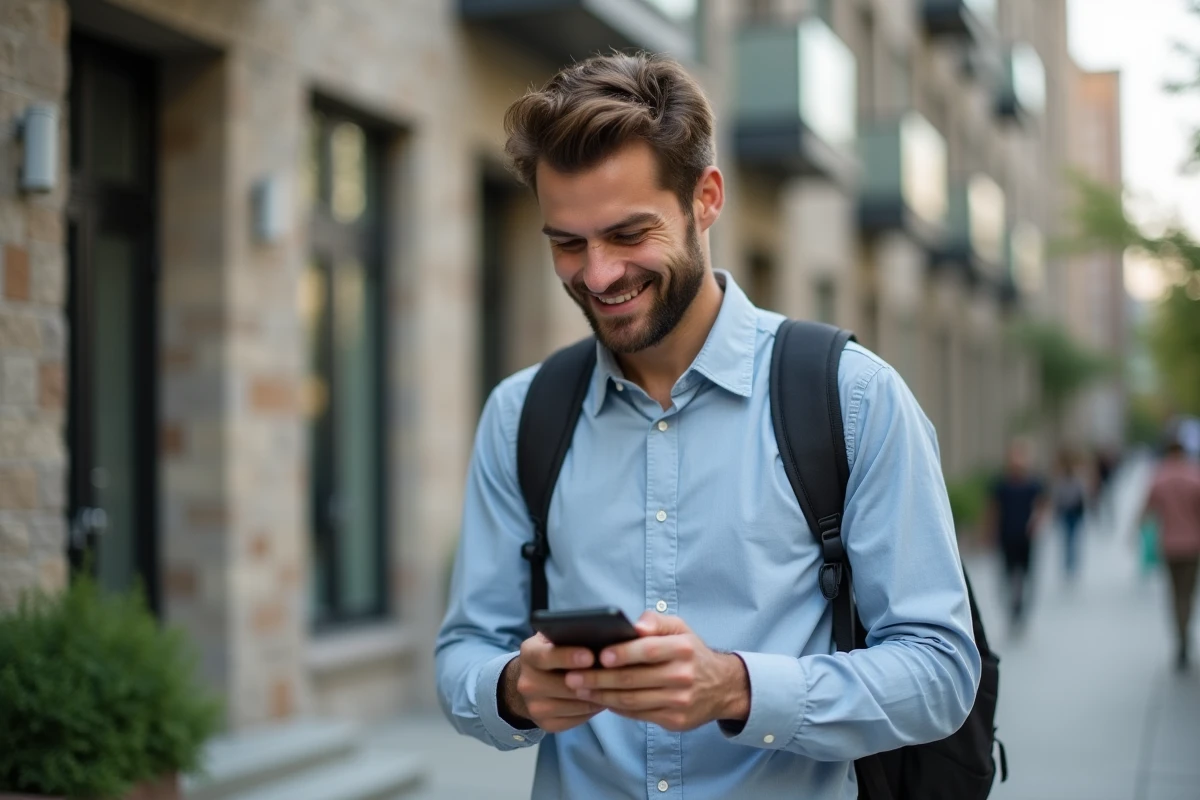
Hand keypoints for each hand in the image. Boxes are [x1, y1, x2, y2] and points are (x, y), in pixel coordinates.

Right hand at [500, 633, 604, 732]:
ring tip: (614, 686)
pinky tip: (602, 699)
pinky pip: (576, 719)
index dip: (568, 657)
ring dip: (596, 696)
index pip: (546, 656)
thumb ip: (570, 634)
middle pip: (563, 685)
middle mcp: (526, 682)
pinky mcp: (545, 724)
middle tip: (614, 674)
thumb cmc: (553, 652)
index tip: (591, 656)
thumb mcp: (554, 638)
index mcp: (529, 654)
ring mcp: (534, 706)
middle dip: (591, 680)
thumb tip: (600, 633)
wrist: (531, 681)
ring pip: (574, 705)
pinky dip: (592, 710)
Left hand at [562, 611, 749, 731]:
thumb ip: (655, 621)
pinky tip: (600, 699)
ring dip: (601, 695)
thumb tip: (634, 625)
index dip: (621, 653)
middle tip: (572, 676)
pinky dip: (616, 707)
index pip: (647, 650)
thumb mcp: (680, 628)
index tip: (598, 655)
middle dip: (598, 678)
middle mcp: (683, 675)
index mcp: (683, 648)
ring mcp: (679, 701)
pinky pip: (638, 714)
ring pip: (631, 700)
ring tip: (579, 689)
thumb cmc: (691, 653)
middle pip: (633, 679)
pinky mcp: (675, 721)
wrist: (722, 686)